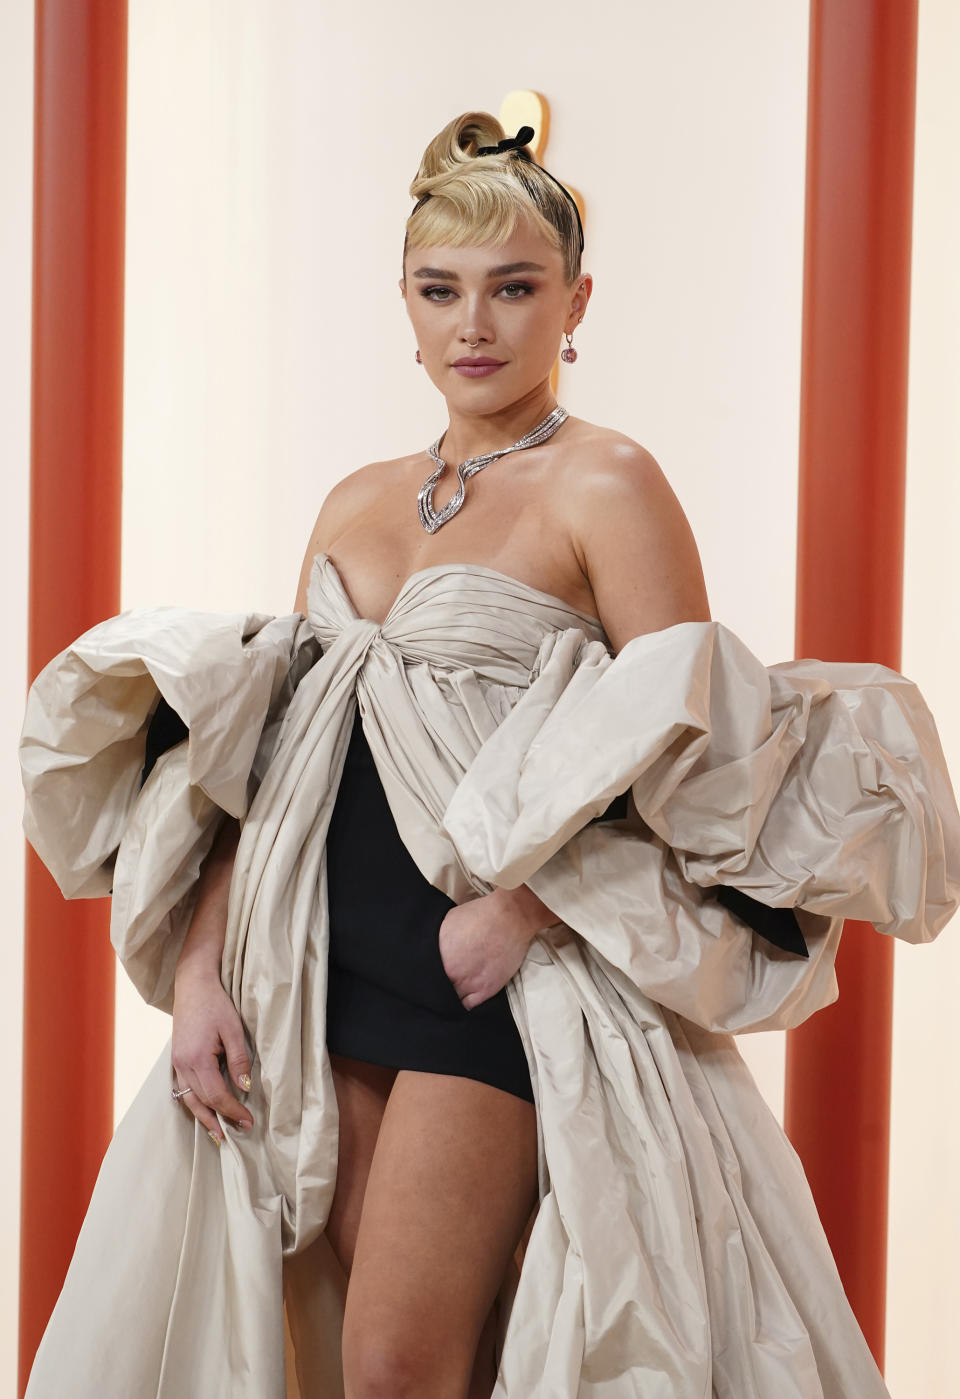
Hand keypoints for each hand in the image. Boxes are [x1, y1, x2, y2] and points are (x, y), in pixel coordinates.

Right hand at [171, 966, 254, 1145]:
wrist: (193, 984)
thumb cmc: (216, 1003)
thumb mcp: (234, 1029)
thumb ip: (239, 1060)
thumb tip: (244, 1088)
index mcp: (198, 1058)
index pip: (218, 1095)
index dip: (233, 1111)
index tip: (248, 1121)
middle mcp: (183, 1064)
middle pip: (202, 1101)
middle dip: (220, 1119)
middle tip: (237, 1133)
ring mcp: (176, 1062)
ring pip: (188, 1099)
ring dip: (203, 1117)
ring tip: (217, 1133)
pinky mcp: (176, 1058)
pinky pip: (183, 1088)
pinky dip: (193, 1103)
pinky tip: (202, 1110)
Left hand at [437, 886, 560, 1010]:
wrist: (509, 918)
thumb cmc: (480, 915)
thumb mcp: (447, 924)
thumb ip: (437, 945)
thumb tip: (431, 955)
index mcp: (436, 955)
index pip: (424, 978)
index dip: (427, 979)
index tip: (428, 979)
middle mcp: (449, 972)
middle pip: (437, 990)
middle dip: (439, 987)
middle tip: (442, 983)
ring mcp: (468, 983)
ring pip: (452, 1000)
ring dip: (452, 996)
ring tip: (454, 990)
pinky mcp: (486, 989)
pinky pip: (468, 1006)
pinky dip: (465, 1003)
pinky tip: (466, 996)